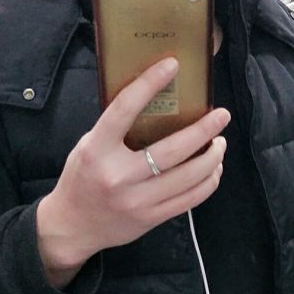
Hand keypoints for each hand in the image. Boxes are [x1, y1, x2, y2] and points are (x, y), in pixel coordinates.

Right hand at [37, 58, 228, 287]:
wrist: (71, 227)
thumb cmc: (82, 178)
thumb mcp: (88, 146)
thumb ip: (116, 128)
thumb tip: (155, 99)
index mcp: (97, 150)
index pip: (124, 109)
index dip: (149, 83)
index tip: (172, 65)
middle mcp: (117, 176)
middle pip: (172, 150)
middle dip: (204, 130)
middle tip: (222, 115)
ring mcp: (136, 201)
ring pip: (188, 176)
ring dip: (212, 156)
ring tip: (220, 142)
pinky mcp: (151, 218)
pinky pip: (190, 199)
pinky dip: (209, 181)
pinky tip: (214, 168)